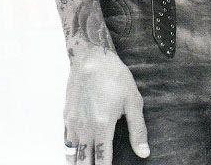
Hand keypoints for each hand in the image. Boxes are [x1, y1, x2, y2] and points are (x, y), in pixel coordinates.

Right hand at [64, 47, 148, 162]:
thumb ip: (137, 130)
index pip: (102, 160)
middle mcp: (85, 128)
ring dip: (79, 162)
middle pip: (84, 161)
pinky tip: (76, 154)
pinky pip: (66, 141)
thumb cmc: (114, 75)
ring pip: (72, 154)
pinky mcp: (67, 115)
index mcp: (102, 126)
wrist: (90, 56)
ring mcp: (73, 122)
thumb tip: (144, 153)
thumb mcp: (132, 100)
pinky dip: (71, 152)